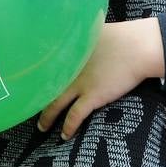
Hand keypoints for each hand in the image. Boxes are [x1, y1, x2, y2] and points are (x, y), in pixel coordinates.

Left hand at [38, 19, 164, 138]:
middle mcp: (68, 69)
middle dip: (35, 99)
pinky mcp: (92, 96)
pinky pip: (75, 115)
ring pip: (55, 104)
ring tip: (42, 127)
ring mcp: (79, 84)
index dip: (35, 78)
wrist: (137, 47)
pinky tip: (65, 135)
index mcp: (67, 52)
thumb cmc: (121, 36)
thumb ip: (80, 37)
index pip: (44, 66)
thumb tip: (76, 38)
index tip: (29, 85)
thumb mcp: (92, 31)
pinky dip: (69, 126)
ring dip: (47, 117)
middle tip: (28, 108)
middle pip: (45, 87)